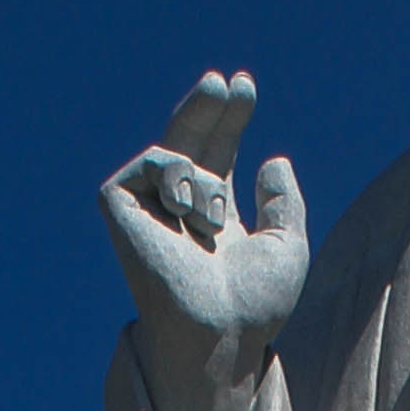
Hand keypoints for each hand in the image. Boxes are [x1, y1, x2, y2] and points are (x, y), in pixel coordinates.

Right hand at [99, 71, 308, 410]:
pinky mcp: (121, 209)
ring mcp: (149, 210)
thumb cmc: (255, 304)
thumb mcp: (288, 245)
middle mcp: (179, 211)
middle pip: (191, 140)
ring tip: (213, 217)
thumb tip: (273, 160)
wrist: (219, 330)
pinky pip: (149, 162)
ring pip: (174, 150)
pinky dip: (173, 173)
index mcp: (215, 217)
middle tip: (225, 80)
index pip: (219, 154)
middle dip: (208, 108)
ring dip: (205, 176)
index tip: (243, 85)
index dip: (229, 119)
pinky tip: (185, 209)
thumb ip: (285, 202)